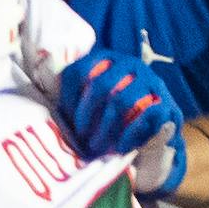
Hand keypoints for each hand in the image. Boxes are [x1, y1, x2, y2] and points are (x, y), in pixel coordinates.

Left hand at [50, 52, 188, 197]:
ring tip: (97, 147)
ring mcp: (152, 83)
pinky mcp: (168, 105)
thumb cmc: (110, 118)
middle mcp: (131, 65)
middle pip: (102, 85)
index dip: (69, 98)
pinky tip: (119, 148)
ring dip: (105, 129)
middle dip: (87, 116)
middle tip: (82, 139)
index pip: (79, 70)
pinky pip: (148, 116)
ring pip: (123, 101)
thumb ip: (71, 98)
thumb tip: (41, 104)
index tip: (67, 121)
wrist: (151, 133)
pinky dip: (129, 135)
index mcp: (107, 59)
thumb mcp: (89, 104)